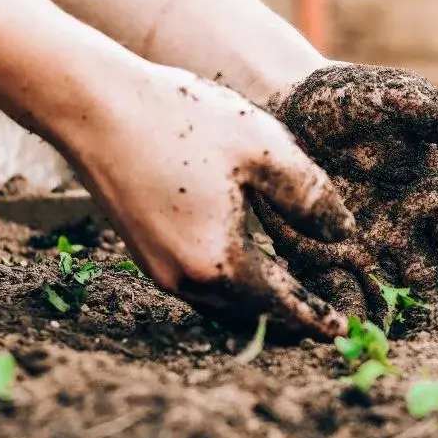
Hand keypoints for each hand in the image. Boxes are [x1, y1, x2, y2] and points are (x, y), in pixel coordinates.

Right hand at [60, 64, 354, 338]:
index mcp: (220, 262)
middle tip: (321, 317)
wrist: (94, 107)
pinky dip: (230, 284)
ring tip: (289, 294)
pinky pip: (198, 284)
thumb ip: (310, 196)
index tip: (342, 330)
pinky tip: (244, 264)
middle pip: (249, 314)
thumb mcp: (263, 148)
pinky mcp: (143, 250)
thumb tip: (343, 233)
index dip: (315, 317)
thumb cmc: (181, 120)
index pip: (281, 306)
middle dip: (287, 318)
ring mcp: (158, 268)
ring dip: (257, 304)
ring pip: (221, 303)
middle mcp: (185, 279)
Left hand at [258, 63, 437, 323]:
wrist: (285, 104)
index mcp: (433, 193)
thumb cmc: (349, 98)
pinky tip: (346, 331)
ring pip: (387, 293)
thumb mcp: (396, 100)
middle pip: (430, 278)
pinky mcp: (322, 256)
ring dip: (394, 320)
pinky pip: (336, 289)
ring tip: (397, 346)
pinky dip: (344, 310)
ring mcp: (364, 247)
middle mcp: (404, 229)